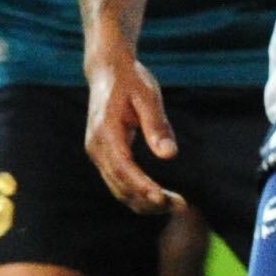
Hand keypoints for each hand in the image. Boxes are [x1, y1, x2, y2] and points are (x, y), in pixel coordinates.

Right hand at [86, 57, 180, 214]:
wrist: (107, 70)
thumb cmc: (131, 80)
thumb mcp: (148, 96)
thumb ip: (157, 126)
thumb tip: (170, 155)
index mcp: (105, 133)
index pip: (123, 168)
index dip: (142, 186)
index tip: (163, 198)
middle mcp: (96, 148)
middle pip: (120, 185)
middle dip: (148, 200)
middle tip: (180, 206)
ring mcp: (97, 153)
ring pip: (118, 188)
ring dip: (143, 201)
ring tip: (174, 205)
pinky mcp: (103, 154)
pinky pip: (118, 181)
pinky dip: (136, 192)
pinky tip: (157, 196)